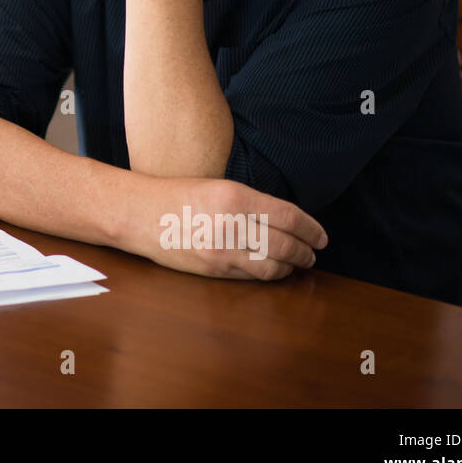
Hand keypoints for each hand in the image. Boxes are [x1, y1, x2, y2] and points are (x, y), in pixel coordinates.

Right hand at [121, 176, 327, 280]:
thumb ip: (253, 204)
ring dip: (290, 267)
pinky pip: (251, 275)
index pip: (289, 216)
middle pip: (285, 244)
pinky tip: (273, 269)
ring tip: (297, 264)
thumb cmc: (177, 196)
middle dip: (305, 251)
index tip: (322, 236)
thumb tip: (288, 222)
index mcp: (235, 197)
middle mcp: (231, 224)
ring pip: (272, 265)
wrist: (139, 213)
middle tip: (314, 253)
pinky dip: (268, 274)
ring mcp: (221, 250)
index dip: (312, 229)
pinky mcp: (212, 269)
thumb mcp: (219, 187)